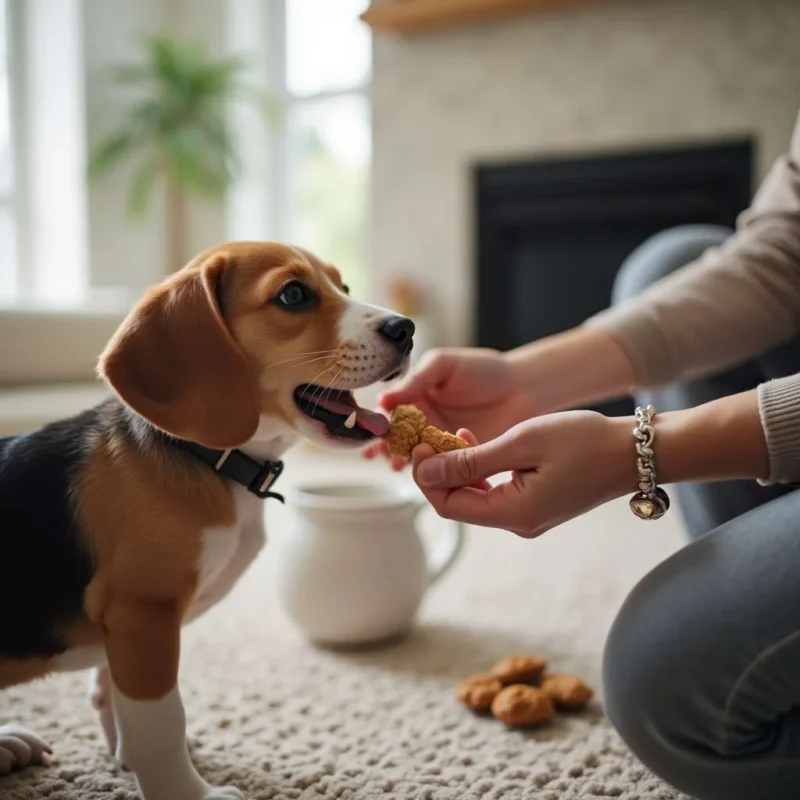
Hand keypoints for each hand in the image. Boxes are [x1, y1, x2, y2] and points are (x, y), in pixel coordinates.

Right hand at [363, 348, 535, 466]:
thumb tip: (383, 398)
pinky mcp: (458, 458)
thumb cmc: (485, 370)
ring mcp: (439, 440)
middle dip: (386, 444)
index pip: (391, 410)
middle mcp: (424, 420)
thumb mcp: (444, 365)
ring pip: (414, 454)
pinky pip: (438, 467)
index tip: (376, 429)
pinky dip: (427, 471)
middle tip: (379, 451)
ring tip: (395, 462)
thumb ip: (416, 379)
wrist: (525, 389)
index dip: (381, 420)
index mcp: (416, 395)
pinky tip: (419, 473)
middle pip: (397, 435)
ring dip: (402, 459)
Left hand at [411, 411, 635, 537]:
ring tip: (457, 434)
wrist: (633, 452)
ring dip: (459, 467)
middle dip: (439, 470)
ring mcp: (527, 516)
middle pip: (459, 503)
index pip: (448, 506)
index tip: (422, 441)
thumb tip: (426, 472)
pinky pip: (494, 493)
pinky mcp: (535, 505)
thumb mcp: (521, 442)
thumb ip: (471, 461)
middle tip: (433, 434)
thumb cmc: (584, 440)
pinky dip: (480, 471)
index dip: (427, 476)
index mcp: (514, 513)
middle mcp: (518, 523)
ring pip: (474, 497)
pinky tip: (479, 444)